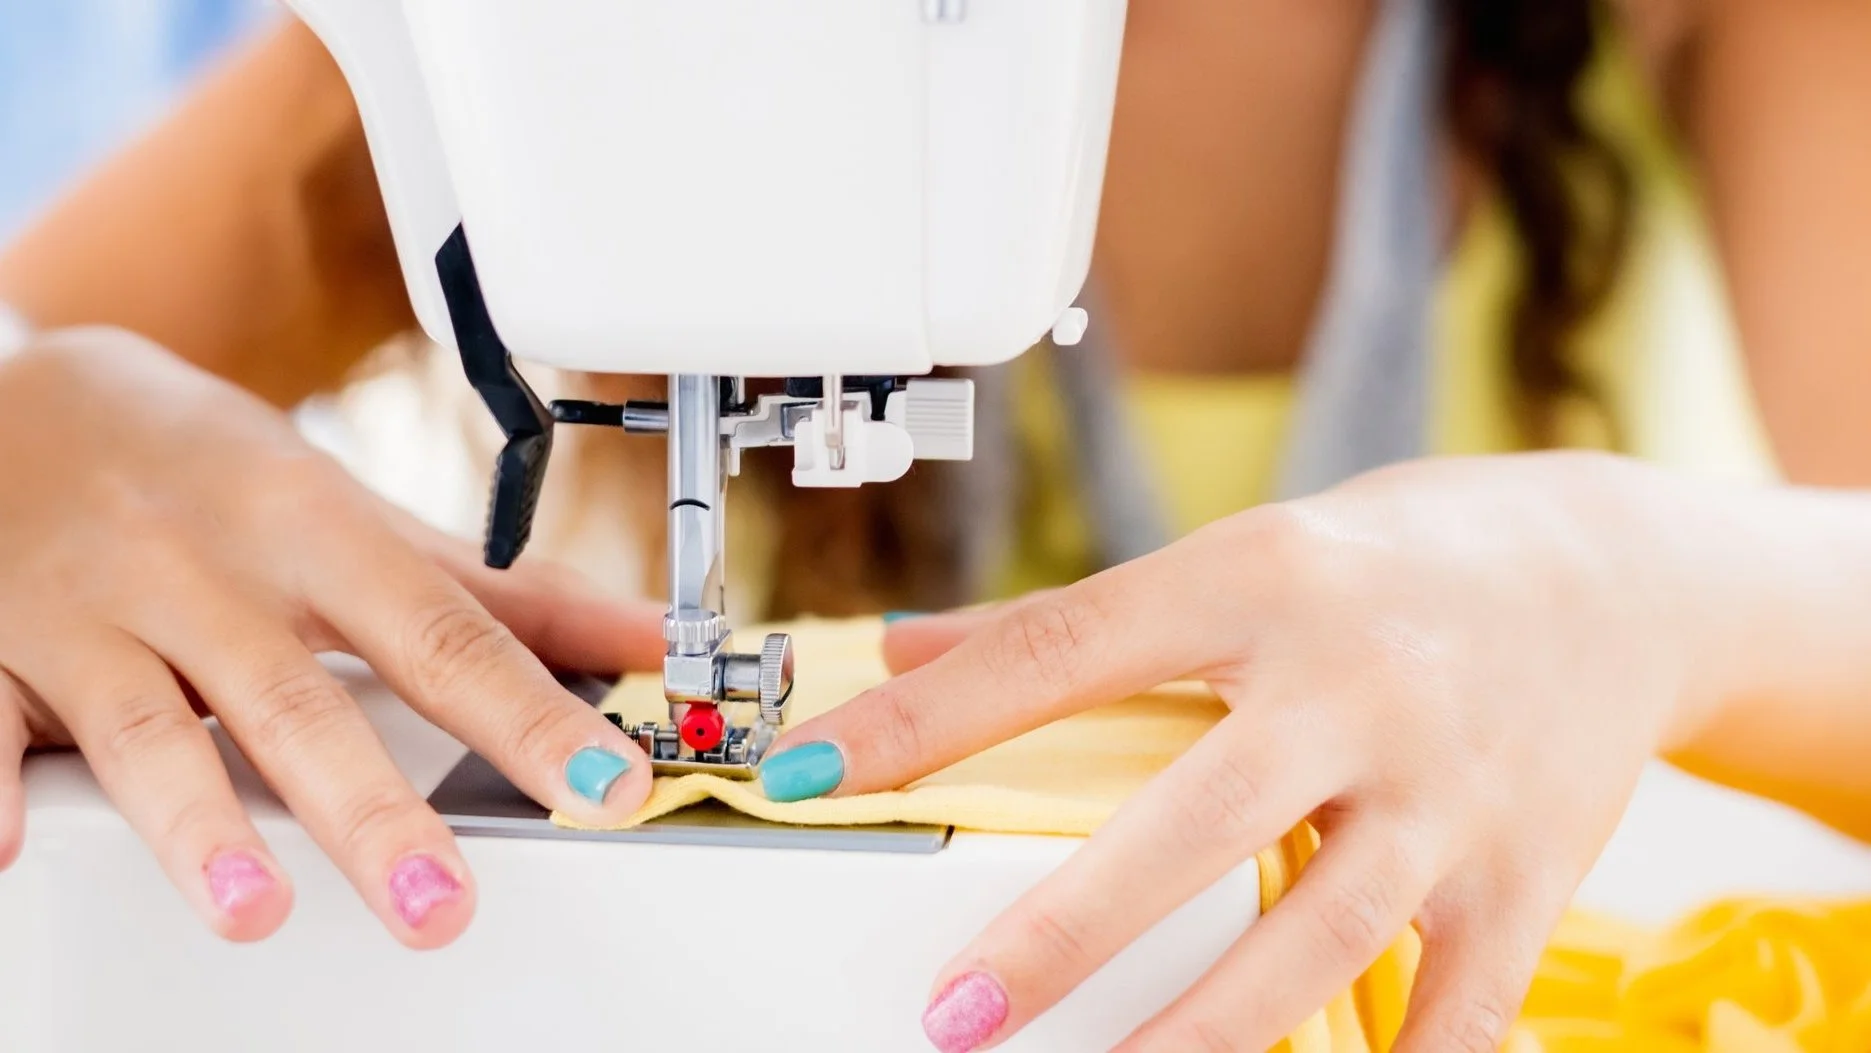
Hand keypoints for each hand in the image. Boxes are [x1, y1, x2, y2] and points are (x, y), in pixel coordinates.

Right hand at [0, 329, 659, 946]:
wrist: (20, 392)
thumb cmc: (214, 470)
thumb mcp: (359, 516)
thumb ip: (501, 596)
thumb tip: (650, 638)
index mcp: (315, 532)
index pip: (442, 636)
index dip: (529, 716)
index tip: (606, 787)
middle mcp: (209, 571)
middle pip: (300, 699)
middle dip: (373, 809)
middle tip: (443, 903)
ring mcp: (90, 612)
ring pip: (146, 722)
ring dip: (198, 821)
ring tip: (255, 910)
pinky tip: (6, 844)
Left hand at [782, 453, 1722, 1050]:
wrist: (1616, 576)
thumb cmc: (1401, 562)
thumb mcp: (1243, 550)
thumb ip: (1071, 618)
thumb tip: (906, 651)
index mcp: (1260, 583)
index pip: (1061, 651)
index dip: (925, 721)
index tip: (810, 774)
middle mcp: (1355, 687)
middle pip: (1193, 821)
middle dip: (1066, 932)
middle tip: (955, 1016)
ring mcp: (1447, 792)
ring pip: (1313, 938)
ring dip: (1201, 1037)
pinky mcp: (1524, 880)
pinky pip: (1451, 1012)